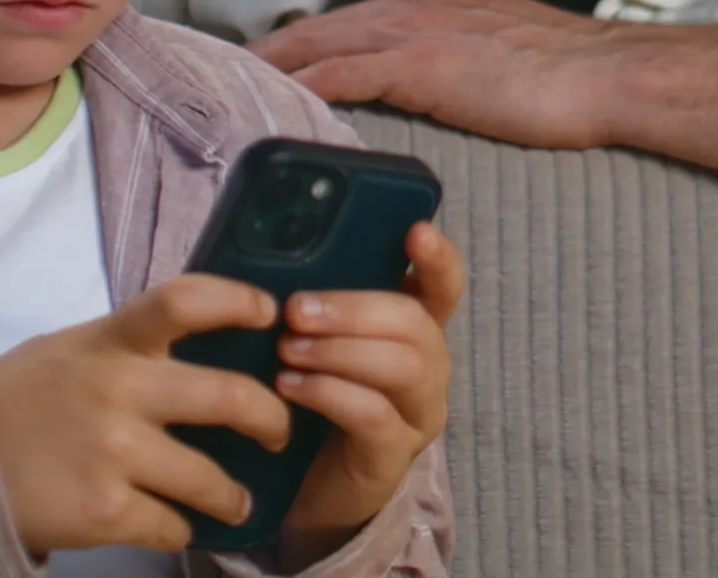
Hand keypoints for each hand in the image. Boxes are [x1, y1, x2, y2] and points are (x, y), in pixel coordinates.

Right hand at [0, 274, 291, 554]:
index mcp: (111, 341)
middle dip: (272, 420)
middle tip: (278, 433)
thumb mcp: (75, 349)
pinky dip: (181, 529)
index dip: (238, 301)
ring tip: (236, 502)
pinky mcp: (105, 511)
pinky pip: (173, 525)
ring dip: (233, 497)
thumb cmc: (25, 399)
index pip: (184, 301)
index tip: (269, 313)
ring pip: (211, 479)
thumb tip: (213, 334)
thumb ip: (134, 343)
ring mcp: (114, 453)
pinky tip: (174, 524)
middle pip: (229, 397)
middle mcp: (119, 390)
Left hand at [249, 0, 618, 148]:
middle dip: (261, 58)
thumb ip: (448, 63)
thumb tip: (423, 92)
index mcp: (425, 4)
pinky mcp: (421, 65)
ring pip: (315, 48)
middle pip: (310, 31)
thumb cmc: (567, 74)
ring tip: (222, 101)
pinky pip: (341, 75)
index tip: (254, 72)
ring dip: (266, 74)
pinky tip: (271, 109)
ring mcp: (413, 33)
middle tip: (211, 85)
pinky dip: (300, 90)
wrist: (611, 73)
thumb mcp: (493, 53)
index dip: (290, 48)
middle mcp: (408, 8)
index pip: (337, 25)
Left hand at [278, 222, 466, 564]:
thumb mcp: (311, 342)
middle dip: (354, 309)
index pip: (443, 286)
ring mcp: (418, 414)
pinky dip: (330, 393)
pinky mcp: (394, 457)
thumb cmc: (306, 398)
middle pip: (415, 322)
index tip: (416, 230)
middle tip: (296, 309)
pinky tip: (290, 388)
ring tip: (288, 350)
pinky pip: (374, 415)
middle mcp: (429, 368)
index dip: (437, 258)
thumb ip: (313, 303)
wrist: (300, 487)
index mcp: (412, 329)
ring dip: (340, 351)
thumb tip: (274, 254)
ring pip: (403, 366)